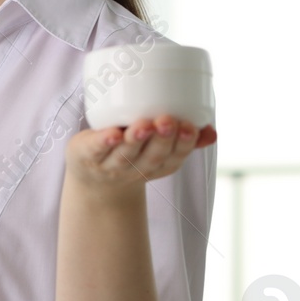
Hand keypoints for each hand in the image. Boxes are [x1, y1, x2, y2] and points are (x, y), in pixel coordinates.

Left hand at [64, 114, 216, 196]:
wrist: (92, 179)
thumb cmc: (130, 154)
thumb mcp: (159, 152)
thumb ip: (184, 139)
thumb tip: (211, 131)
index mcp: (157, 165)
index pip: (174, 157)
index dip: (183, 143)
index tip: (190, 127)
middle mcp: (135, 168)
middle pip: (151, 156)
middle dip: (162, 139)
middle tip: (168, 121)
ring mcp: (110, 164)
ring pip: (125, 153)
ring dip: (136, 139)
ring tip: (144, 124)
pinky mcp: (87, 154)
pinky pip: (96, 149)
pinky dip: (104, 142)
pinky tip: (112, 134)